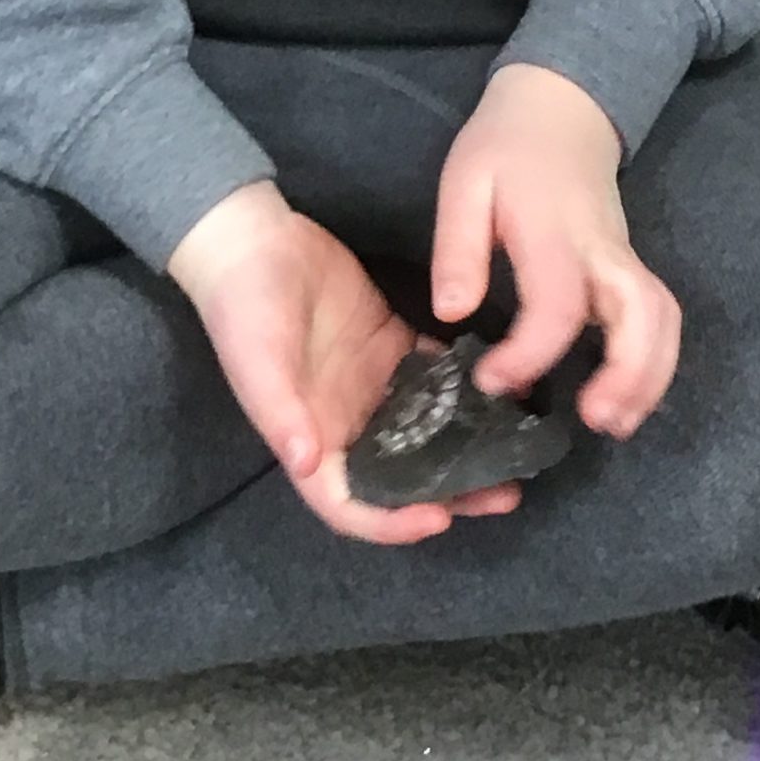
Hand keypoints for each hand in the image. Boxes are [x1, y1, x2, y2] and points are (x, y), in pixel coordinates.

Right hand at [169, 183, 524, 544]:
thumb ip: (281, 413)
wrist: (250, 237)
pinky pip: (436, 376)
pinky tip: (505, 385)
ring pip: (428, 431)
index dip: (392, 523)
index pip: (350, 505)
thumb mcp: (256, 360)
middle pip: (404, 478)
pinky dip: (469, 386)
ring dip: (470, 444)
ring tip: (516, 447)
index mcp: (311, 441)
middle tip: (505, 493)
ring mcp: (373, 384)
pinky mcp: (392, 344)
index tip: (439, 517)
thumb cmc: (243, 306)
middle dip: (453, 492)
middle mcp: (347, 423)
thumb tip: (306, 464)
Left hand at [431, 64, 680, 436]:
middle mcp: (603, 247)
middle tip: (596, 422)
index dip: (531, 352)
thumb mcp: (463, 183)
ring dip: (650, 377)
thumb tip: (453, 314)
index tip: (492, 382)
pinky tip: (623, 400)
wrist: (561, 109)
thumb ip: (458, 247)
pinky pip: (658, 319)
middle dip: (630, 372)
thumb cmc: (505, 148)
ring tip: (615, 425)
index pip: (559, 301)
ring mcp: (624, 258)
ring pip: (663, 319)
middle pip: (644, 311)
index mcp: (554, 227)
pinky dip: (653, 364)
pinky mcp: (630, 269)